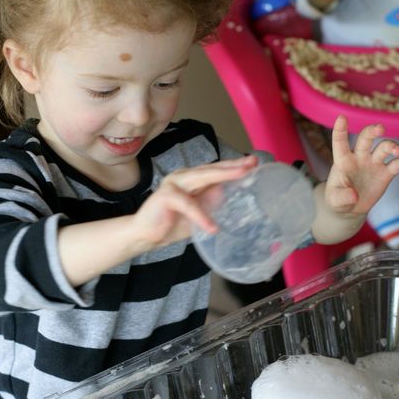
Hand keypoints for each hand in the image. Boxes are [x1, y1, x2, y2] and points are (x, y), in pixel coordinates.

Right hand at [132, 156, 258, 248]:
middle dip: (233, 165)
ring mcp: (174, 183)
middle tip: (252, 162)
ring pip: (202, 176)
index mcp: (192, 179)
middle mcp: (183, 176)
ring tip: (242, 175)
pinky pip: (188, 205)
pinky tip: (212, 227)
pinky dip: (201, 216)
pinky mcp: (166, 195)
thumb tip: (228, 194)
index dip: (234, 166)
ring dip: (223, 175)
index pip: (216, 171)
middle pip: (212, 169)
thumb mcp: (198, 214)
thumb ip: (210, 203)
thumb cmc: (171, 224)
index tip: (254, 162)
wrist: (143, 236)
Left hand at [325, 116, 398, 216]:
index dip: (340, 130)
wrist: (350, 208)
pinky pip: (398, 164)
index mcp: (343, 161)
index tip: (341, 118)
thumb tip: (353, 195)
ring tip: (397, 153)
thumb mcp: (334, 200)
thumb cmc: (337, 199)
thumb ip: (342, 196)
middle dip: (372, 131)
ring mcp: (374, 163)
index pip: (340, 143)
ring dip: (392, 146)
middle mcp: (360, 157)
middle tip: (380, 129)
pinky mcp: (386, 173)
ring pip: (384, 147)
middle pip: (366, 138)